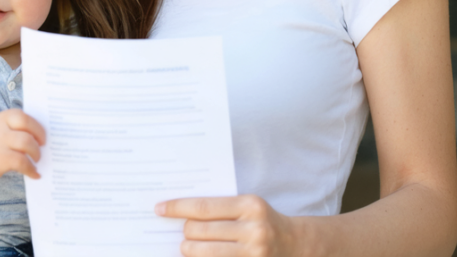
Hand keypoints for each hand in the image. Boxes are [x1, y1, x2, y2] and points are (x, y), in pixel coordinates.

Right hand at [0, 109, 45, 180]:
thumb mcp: (1, 127)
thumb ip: (18, 127)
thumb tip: (43, 137)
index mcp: (4, 117)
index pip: (24, 117)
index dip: (37, 127)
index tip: (43, 137)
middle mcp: (2, 128)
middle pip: (27, 129)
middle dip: (39, 139)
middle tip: (42, 147)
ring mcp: (1, 143)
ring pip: (26, 144)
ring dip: (36, 153)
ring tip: (37, 160)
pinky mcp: (1, 159)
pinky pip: (22, 163)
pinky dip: (31, 170)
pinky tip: (35, 174)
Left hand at [155, 195, 299, 256]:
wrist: (297, 245)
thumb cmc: (263, 221)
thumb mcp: (247, 206)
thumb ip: (219, 207)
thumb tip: (179, 212)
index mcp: (250, 206)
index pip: (203, 206)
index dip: (177, 207)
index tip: (159, 208)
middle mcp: (253, 230)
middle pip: (199, 231)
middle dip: (185, 232)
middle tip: (183, 231)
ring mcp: (253, 253)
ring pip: (202, 252)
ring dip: (189, 249)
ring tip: (189, 245)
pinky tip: (200, 254)